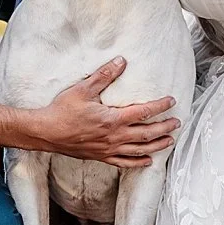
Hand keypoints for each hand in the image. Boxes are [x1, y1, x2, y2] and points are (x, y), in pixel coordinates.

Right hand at [0, 57, 177, 167]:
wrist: (46, 132)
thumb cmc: (62, 110)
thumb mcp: (83, 89)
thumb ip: (104, 75)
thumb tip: (122, 61)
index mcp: (112, 119)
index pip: (143, 112)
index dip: (160, 106)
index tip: (171, 101)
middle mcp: (114, 137)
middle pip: (147, 134)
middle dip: (164, 128)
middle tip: (177, 122)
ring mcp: (108, 149)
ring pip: (139, 150)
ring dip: (157, 145)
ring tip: (170, 141)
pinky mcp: (101, 157)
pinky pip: (124, 163)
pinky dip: (138, 162)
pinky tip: (147, 161)